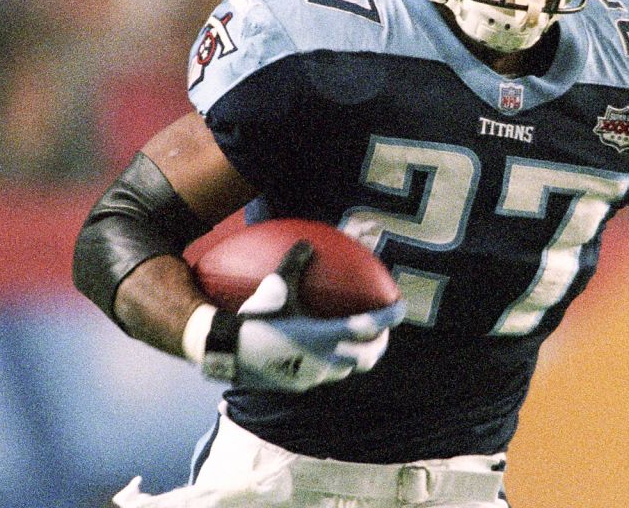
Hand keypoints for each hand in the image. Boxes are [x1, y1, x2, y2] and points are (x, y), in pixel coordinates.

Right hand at [203, 241, 405, 391]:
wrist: (226, 354)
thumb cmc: (252, 318)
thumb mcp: (274, 287)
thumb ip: (293, 265)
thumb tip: (307, 243)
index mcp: (324, 336)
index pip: (368, 327)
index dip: (390, 317)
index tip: (402, 307)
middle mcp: (324, 360)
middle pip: (367, 357)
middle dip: (381, 344)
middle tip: (385, 331)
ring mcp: (313, 377)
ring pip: (348, 370)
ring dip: (359, 357)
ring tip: (360, 344)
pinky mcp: (300, 386)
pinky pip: (326, 375)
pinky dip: (335, 364)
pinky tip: (325, 353)